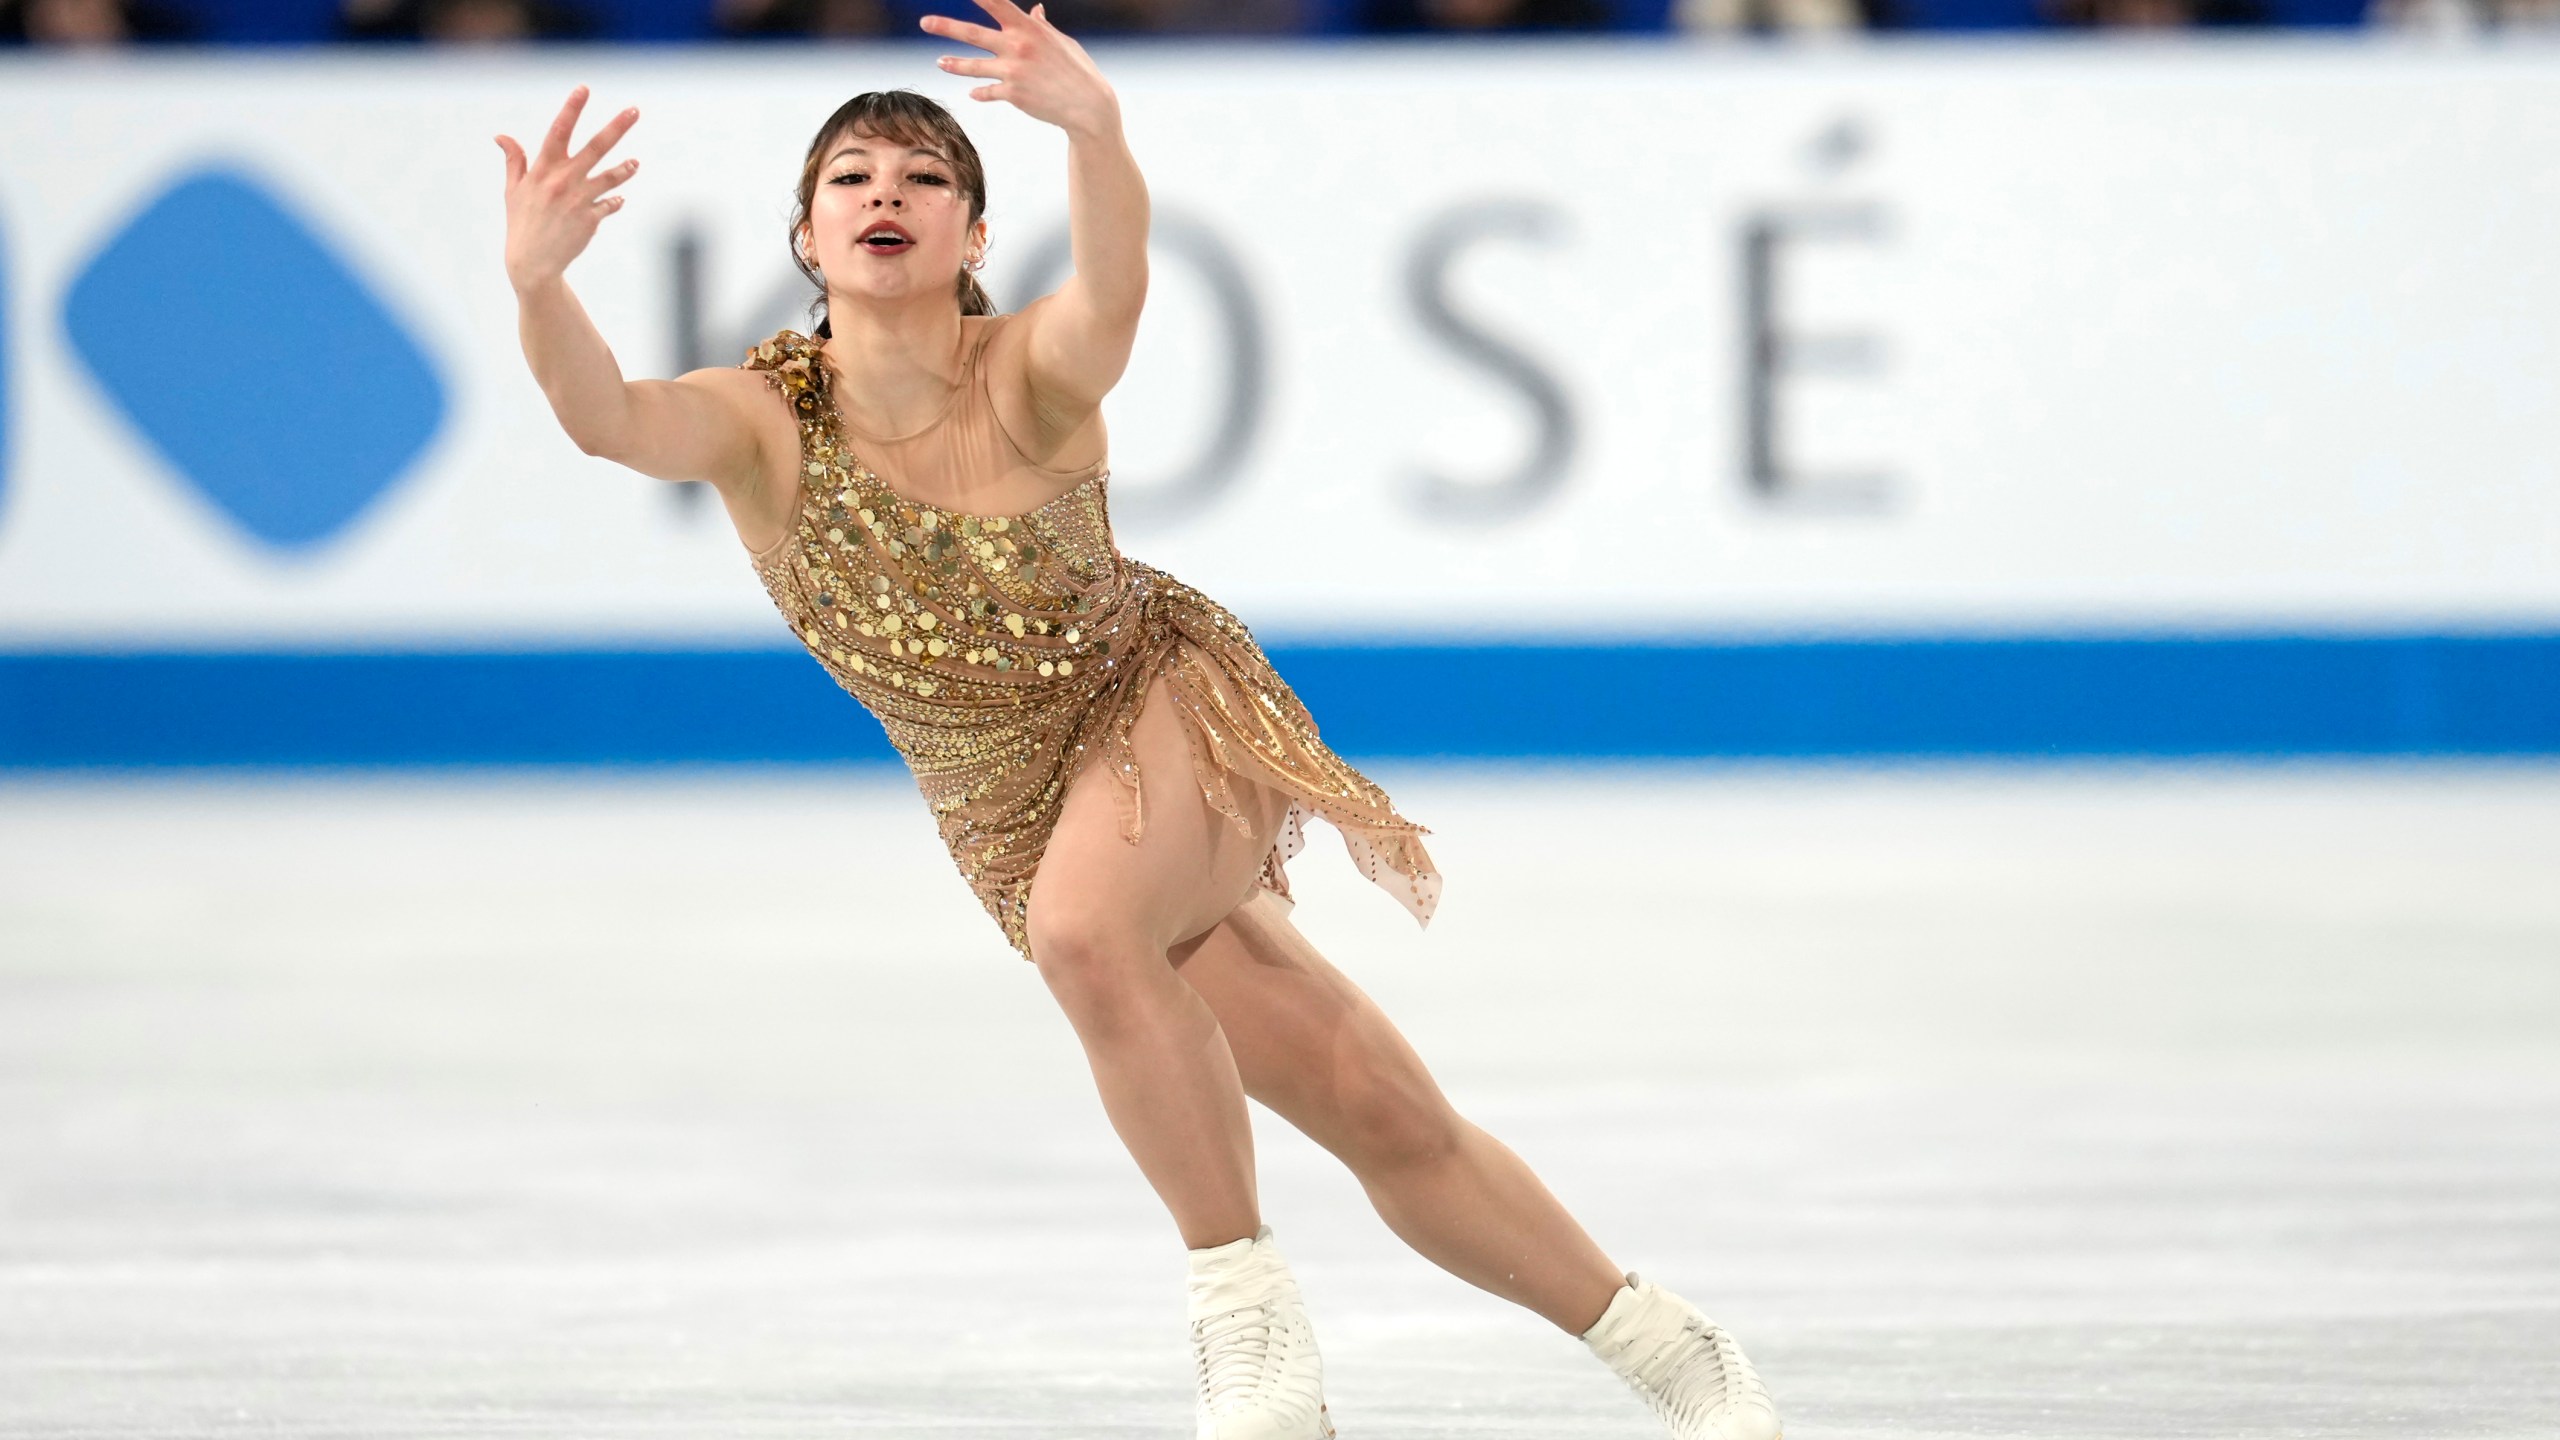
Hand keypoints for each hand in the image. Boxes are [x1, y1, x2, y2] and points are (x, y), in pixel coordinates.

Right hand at [495, 87, 640, 294]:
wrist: (532, 262)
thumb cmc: (522, 222)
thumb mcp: (514, 190)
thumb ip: (514, 161)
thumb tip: (501, 136)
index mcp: (543, 169)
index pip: (559, 131)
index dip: (572, 109)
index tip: (584, 89)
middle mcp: (563, 181)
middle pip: (595, 148)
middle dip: (616, 127)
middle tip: (634, 110)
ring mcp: (579, 200)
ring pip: (610, 177)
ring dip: (625, 169)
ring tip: (636, 163)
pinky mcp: (590, 220)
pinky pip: (609, 205)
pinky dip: (615, 201)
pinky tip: (619, 199)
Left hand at [921, 0, 1120, 139]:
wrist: (1088, 106)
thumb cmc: (1078, 70)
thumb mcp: (1062, 42)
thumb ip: (1042, 26)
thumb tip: (1035, 10)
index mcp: (1029, 29)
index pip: (996, 3)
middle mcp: (1017, 47)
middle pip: (973, 33)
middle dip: (946, 26)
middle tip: (924, 22)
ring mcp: (1013, 71)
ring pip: (974, 66)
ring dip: (954, 64)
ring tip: (940, 62)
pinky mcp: (1013, 94)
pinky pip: (988, 92)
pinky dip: (980, 92)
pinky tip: (973, 93)